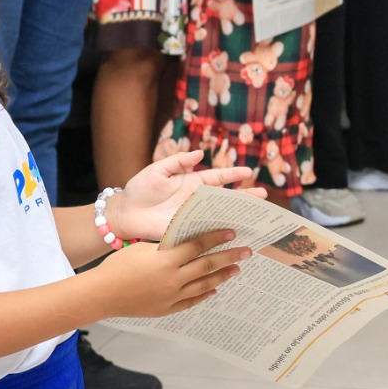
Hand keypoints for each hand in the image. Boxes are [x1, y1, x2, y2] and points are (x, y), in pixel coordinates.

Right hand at [91, 228, 248, 318]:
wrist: (101, 295)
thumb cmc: (118, 267)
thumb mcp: (143, 249)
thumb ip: (166, 248)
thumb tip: (186, 243)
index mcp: (166, 260)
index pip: (198, 246)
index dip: (216, 238)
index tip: (232, 233)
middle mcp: (173, 279)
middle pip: (207, 265)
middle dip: (229, 257)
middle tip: (247, 251)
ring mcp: (171, 296)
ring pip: (204, 284)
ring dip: (222, 276)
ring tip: (237, 269)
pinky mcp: (166, 309)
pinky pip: (191, 302)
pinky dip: (205, 294)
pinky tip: (214, 289)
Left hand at [108, 148, 262, 241]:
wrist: (124, 213)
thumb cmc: (139, 189)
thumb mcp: (157, 170)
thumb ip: (177, 161)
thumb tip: (199, 153)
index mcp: (192, 183)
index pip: (218, 178)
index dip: (233, 175)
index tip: (249, 173)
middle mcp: (197, 200)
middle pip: (226, 198)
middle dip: (244, 197)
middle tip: (263, 196)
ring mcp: (193, 216)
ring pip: (220, 215)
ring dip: (237, 216)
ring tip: (256, 217)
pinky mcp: (186, 231)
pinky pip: (206, 232)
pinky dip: (221, 234)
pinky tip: (235, 235)